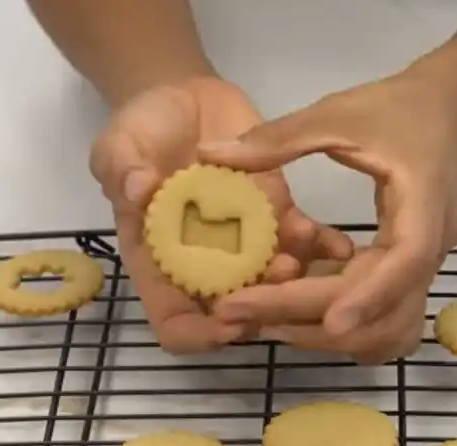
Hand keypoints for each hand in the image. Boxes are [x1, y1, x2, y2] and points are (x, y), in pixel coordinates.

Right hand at [89, 76, 353, 353]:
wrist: (182, 99)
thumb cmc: (141, 131)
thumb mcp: (118, 145)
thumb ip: (122, 169)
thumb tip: (137, 191)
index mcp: (161, 263)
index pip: (175, 321)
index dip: (196, 334)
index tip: (225, 325)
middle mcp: (208, 264)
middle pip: (234, 311)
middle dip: (259, 309)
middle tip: (276, 284)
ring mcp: (247, 243)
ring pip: (275, 282)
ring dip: (293, 281)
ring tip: (298, 256)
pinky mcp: (278, 216)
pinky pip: (304, 241)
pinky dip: (322, 246)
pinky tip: (338, 245)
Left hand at [200, 68, 456, 363]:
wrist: (451, 106)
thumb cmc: (398, 106)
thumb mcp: (337, 114)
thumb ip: (277, 139)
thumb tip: (210, 154)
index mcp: (423, 206)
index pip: (404, 264)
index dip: (369, 297)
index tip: (329, 323)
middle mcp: (432, 248)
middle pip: (388, 312)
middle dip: (318, 322)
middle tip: (244, 314)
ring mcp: (427, 266)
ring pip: (391, 329)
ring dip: (336, 338)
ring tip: (268, 323)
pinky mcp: (413, 272)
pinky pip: (389, 321)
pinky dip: (352, 330)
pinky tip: (305, 318)